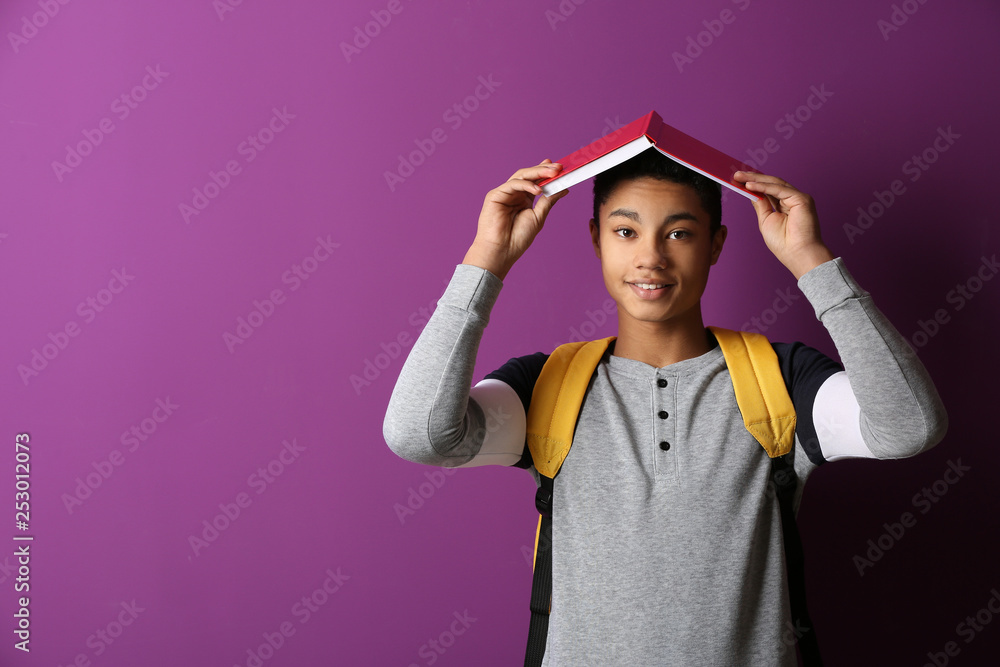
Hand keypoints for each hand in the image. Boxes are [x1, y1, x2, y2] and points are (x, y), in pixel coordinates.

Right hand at [463, 160, 567, 279]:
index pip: (536, 181)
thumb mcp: (538, 216)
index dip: (546, 172)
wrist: (502, 250)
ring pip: (521, 176)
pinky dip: (526, 185)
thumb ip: (548, 200)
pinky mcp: (495, 195)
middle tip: (559, 167)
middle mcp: (514, 194)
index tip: (560, 167)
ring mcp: (504, 193)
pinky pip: (512, 184)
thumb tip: (563, 188)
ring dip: (537, 172)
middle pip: (529, 175)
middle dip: (544, 170)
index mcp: (524, 199)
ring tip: (552, 173)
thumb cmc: (518, 238)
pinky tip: (538, 190)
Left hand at [733, 171, 834, 279]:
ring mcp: (798, 197)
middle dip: (752, 178)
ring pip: (774, 183)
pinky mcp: (802, 198)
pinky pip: (779, 189)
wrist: (797, 254)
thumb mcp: (766, 220)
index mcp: (785, 205)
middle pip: (771, 184)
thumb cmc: (784, 243)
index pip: (768, 190)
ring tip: (739, 176)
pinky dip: (763, 186)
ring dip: (755, 179)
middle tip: (736, 174)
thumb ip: (761, 205)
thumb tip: (752, 192)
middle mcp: (793, 199)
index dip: (754, 184)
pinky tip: (750, 185)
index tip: (738, 179)